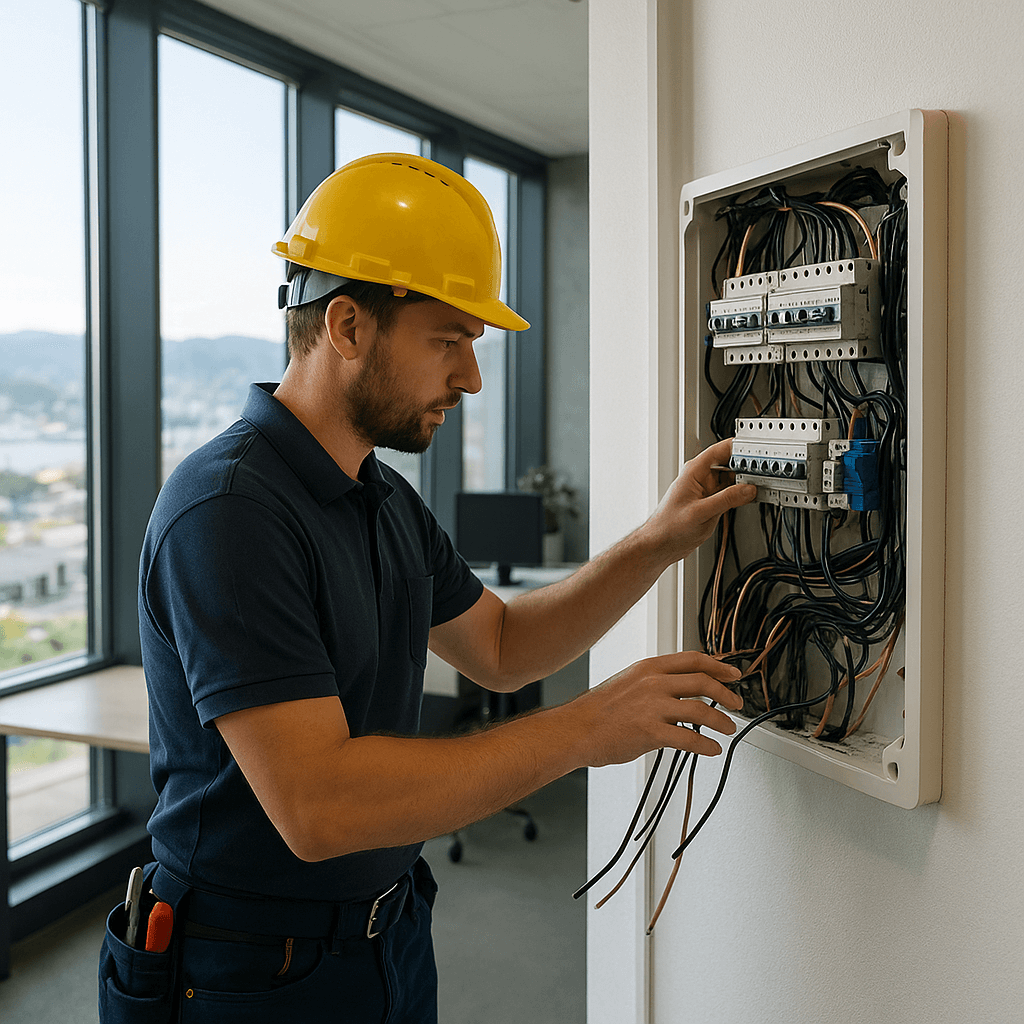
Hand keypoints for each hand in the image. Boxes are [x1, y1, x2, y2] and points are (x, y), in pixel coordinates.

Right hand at [572, 651, 744, 765]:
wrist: (575, 729)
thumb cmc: (597, 710)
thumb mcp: (627, 682)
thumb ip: (653, 682)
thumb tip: (679, 688)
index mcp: (648, 668)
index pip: (693, 660)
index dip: (719, 666)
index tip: (733, 674)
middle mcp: (652, 683)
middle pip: (702, 682)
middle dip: (726, 694)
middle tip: (736, 704)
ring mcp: (652, 707)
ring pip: (700, 710)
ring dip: (721, 721)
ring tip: (727, 729)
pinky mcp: (650, 732)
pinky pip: (688, 739)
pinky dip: (705, 745)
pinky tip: (711, 750)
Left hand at [645, 438, 755, 562]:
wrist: (661, 545)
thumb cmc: (668, 527)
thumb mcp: (700, 512)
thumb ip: (726, 500)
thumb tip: (748, 490)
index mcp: (694, 471)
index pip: (721, 450)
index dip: (741, 447)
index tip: (759, 450)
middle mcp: (701, 477)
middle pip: (730, 463)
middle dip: (748, 466)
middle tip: (765, 472)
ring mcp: (707, 490)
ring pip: (733, 479)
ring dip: (746, 482)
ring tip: (762, 485)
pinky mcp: (711, 502)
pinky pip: (731, 493)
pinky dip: (742, 494)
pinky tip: (752, 497)